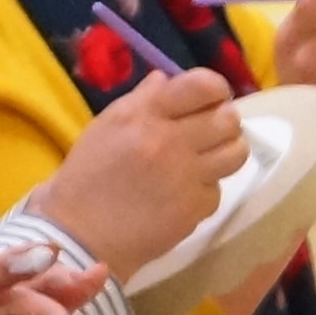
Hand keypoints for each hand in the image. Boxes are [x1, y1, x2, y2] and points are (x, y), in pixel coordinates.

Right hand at [26, 69, 244, 280]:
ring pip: (236, 153)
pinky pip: (217, 189)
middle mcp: (169, 142)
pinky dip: (204, 190)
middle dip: (222, 121)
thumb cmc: (88, 177)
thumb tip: (167, 79)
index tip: (209, 100)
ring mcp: (185, 178)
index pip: (204, 86)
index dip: (215, 89)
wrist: (79, 236)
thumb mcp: (105, 127)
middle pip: (228, 119)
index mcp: (145, 115)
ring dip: (224, 153)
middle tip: (207, 133)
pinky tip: (183, 194)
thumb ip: (141, 100)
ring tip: (206, 160)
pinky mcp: (193, 209)